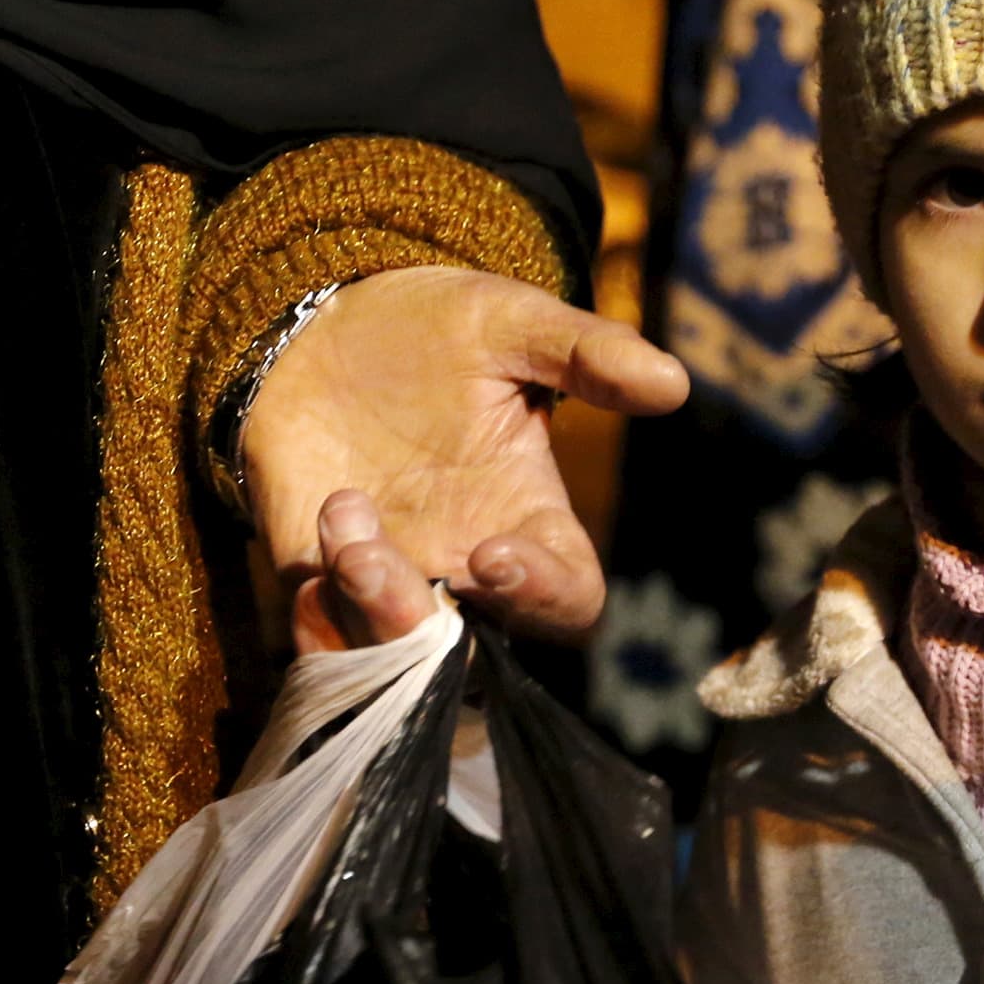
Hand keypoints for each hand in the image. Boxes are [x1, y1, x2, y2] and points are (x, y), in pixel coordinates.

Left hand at [246, 267, 686, 644]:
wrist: (322, 327)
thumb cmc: (433, 329)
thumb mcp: (510, 323)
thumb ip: (586, 353)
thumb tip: (673, 383)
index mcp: (528, 521)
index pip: (567, 601)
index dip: (542, 596)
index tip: (493, 553)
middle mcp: (464, 571)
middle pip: (468, 659)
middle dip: (419, 627)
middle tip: (375, 558)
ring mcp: (393, 583)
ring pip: (390, 659)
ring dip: (363, 611)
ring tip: (344, 520)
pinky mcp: (321, 585)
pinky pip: (322, 646)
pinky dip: (316, 626)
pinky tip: (309, 567)